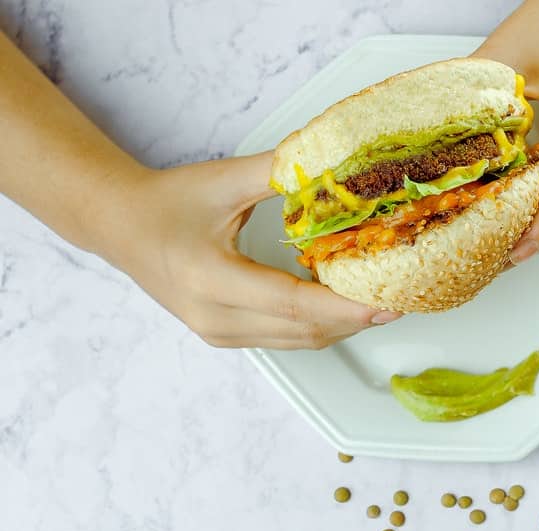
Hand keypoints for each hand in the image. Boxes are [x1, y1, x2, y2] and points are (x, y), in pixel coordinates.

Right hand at [107, 153, 400, 348]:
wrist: (119, 224)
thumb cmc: (166, 201)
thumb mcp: (223, 181)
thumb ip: (279, 172)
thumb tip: (331, 161)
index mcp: (212, 280)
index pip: (294, 304)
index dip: (346, 307)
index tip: (387, 300)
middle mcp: (215, 317)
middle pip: (304, 331)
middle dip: (355, 318)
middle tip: (398, 298)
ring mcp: (218, 334)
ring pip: (298, 341)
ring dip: (341, 325)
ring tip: (379, 301)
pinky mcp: (223, 337)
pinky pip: (284, 339)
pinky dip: (318, 325)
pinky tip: (342, 305)